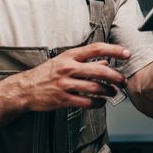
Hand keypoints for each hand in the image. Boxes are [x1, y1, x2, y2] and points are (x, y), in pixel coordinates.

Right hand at [11, 43, 129, 110]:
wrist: (25, 89)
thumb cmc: (46, 73)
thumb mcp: (65, 61)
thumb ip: (85, 61)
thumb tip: (105, 62)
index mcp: (70, 56)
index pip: (96, 49)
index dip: (114, 50)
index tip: (126, 53)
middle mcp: (68, 68)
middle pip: (99, 70)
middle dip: (116, 76)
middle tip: (123, 81)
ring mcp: (65, 84)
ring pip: (95, 88)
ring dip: (108, 91)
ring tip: (113, 92)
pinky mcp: (63, 99)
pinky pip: (86, 102)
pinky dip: (97, 103)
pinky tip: (101, 103)